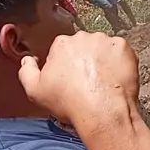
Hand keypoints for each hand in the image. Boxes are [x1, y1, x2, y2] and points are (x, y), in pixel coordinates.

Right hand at [19, 32, 139, 129]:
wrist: (102, 112)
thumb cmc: (70, 103)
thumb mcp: (35, 92)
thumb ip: (26, 71)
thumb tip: (28, 61)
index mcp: (61, 44)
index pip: (62, 49)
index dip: (65, 66)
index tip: (70, 79)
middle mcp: (82, 37)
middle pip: (83, 46)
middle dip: (84, 60)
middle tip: (87, 82)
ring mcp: (105, 41)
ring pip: (103, 47)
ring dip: (103, 59)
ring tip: (102, 82)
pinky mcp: (123, 47)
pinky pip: (120, 51)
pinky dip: (119, 61)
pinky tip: (114, 78)